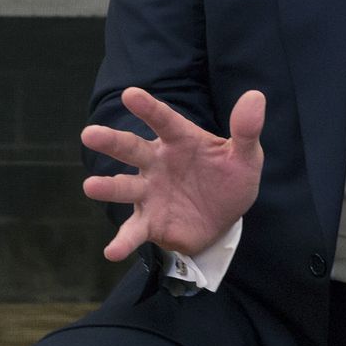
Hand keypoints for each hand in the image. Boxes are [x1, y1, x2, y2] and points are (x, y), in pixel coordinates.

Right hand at [81, 87, 265, 262]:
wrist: (224, 219)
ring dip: (108, 187)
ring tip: (90, 186)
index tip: (130, 94)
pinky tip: (111, 252)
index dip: (148, 108)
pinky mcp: (150, 222)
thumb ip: (246, 130)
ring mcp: (149, 192)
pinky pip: (134, 231)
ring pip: (125, 187)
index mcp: (179, 140)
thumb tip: (255, 97)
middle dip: (110, 142)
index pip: (163, 120)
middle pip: (131, 149)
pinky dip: (122, 241)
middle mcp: (157, 163)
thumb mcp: (245, 157)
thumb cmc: (229, 178)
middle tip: (89, 134)